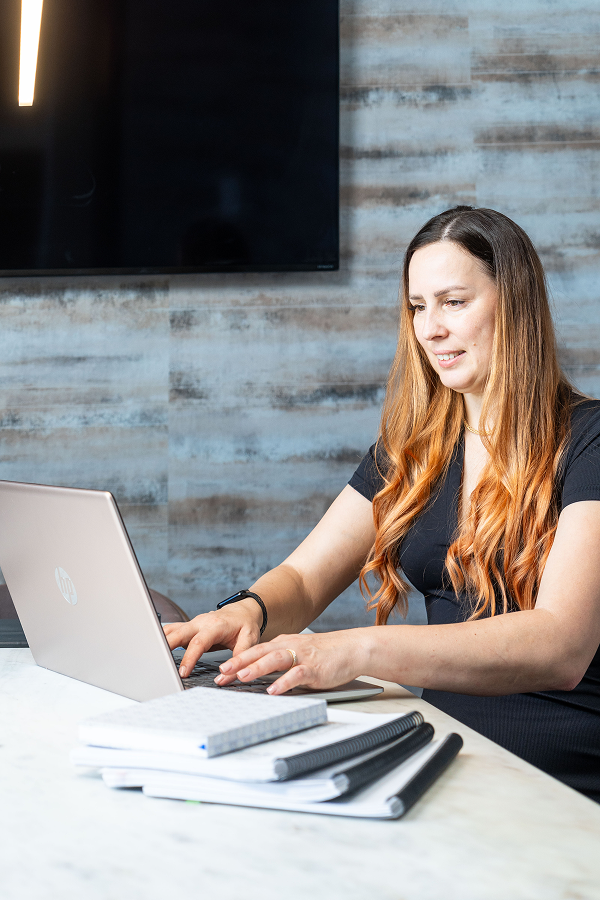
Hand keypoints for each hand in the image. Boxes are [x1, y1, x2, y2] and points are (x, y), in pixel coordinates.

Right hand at [163, 599, 261, 677]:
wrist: (243, 610)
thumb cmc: (246, 625)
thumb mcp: (250, 640)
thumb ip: (240, 658)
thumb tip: (225, 676)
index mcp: (215, 625)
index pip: (199, 642)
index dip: (189, 657)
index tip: (183, 672)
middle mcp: (201, 622)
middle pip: (178, 633)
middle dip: (165, 646)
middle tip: (157, 664)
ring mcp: (192, 623)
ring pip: (171, 630)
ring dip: (159, 641)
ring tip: (149, 658)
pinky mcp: (188, 626)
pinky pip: (171, 631)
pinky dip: (161, 639)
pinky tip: (154, 650)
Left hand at [214, 630, 366, 693]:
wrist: (352, 648)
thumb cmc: (324, 653)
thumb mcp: (297, 654)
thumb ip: (280, 663)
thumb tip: (259, 676)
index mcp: (283, 644)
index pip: (255, 651)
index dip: (236, 660)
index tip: (220, 672)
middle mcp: (290, 647)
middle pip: (260, 653)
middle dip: (239, 663)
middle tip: (222, 673)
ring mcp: (302, 656)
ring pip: (275, 659)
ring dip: (257, 668)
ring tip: (241, 677)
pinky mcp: (315, 668)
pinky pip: (297, 674)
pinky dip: (284, 682)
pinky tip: (274, 690)